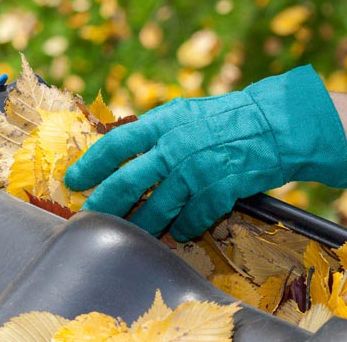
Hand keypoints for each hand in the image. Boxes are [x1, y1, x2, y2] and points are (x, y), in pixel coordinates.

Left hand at [64, 65, 346, 240]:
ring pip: (156, 209)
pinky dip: (181, 229)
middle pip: (128, 183)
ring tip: (127, 232)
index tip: (74, 181)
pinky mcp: (218, 192)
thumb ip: (152, 131)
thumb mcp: (182, 113)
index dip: (91, 165)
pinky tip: (177, 232)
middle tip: (90, 216)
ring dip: (140, 226)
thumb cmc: (223, 118)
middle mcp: (175, 147)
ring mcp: (196, 171)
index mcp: (162, 123)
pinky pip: (190, 221)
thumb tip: (119, 151)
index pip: (116, 145)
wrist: (272, 125)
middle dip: (104, 204)